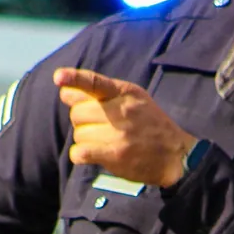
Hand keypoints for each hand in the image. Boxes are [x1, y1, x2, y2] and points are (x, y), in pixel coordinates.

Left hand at [56, 68, 195, 187]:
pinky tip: (89, 154)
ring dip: (85, 139)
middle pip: (77, 113)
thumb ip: (101, 93)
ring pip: (79, 134)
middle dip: (82, 121)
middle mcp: (121, 111)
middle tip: (98, 127)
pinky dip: (80, 154)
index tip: (58, 78)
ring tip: (103, 141)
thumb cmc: (149, 123)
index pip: (95, 82)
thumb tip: (64, 92)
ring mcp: (118, 134)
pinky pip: (81, 152)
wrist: (175, 153)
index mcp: (124, 93)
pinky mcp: (115, 155)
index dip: (74, 79)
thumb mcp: (134, 98)